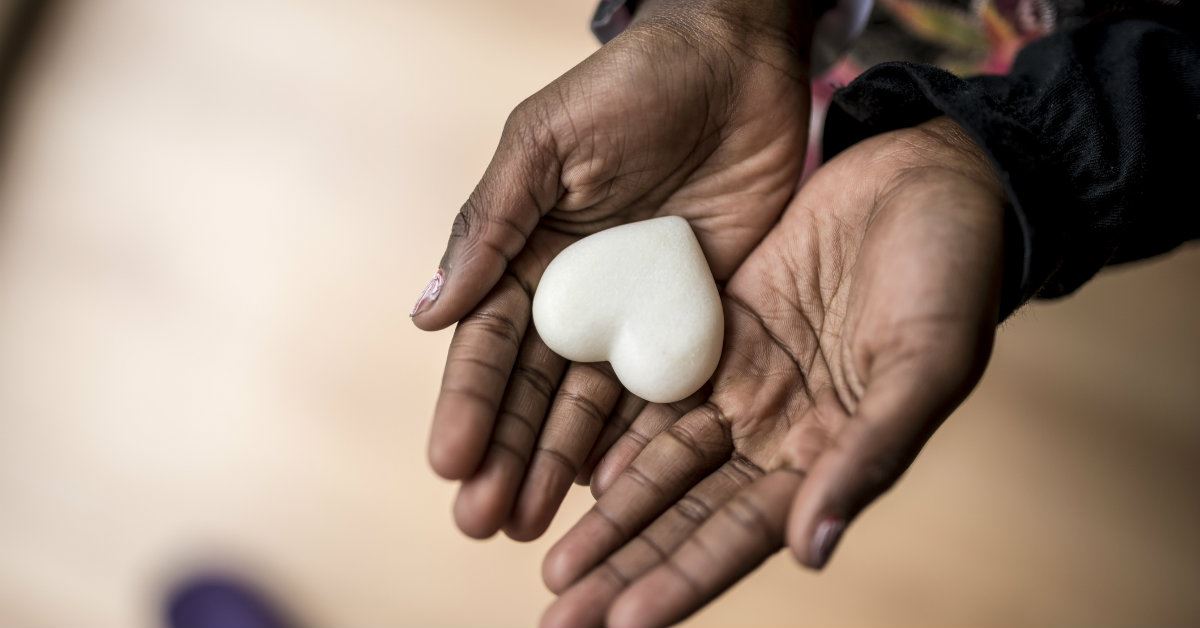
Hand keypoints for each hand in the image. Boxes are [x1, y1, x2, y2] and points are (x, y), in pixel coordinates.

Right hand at [413, 0, 812, 540]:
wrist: (737, 61)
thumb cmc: (630, 86)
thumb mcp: (545, 144)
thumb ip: (492, 224)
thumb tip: (427, 313)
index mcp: (527, 254)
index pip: (488, 342)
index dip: (467, 403)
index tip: (449, 463)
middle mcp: (576, 294)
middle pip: (533, 389)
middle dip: (507, 454)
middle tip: (485, 522)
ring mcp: (635, 311)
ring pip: (592, 403)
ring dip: (561, 463)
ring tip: (535, 525)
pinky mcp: (695, 317)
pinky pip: (666, 387)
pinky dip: (641, 437)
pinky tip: (616, 487)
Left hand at [540, 117, 1008, 627]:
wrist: (929, 178)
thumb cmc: (952, 271)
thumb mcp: (924, 362)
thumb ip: (869, 454)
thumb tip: (810, 551)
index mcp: (831, 452)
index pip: (743, 534)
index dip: (682, 579)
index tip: (620, 625)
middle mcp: (778, 432)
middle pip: (687, 513)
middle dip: (626, 564)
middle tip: (555, 612)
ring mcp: (744, 383)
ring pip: (662, 462)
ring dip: (610, 515)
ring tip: (554, 564)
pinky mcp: (716, 329)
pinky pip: (655, 389)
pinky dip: (616, 430)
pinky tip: (574, 468)